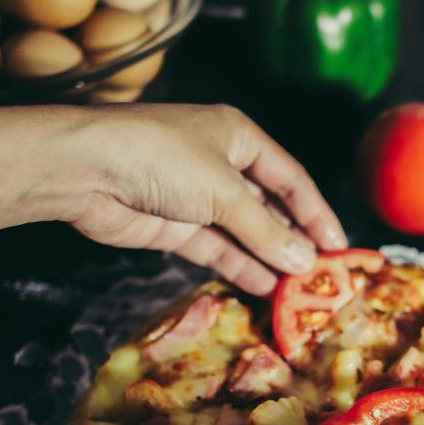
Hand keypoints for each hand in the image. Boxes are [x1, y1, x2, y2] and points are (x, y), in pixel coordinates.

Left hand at [62, 104, 345, 294]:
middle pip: (268, 207)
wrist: (85, 169)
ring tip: (296, 288)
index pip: (291, 178)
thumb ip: (266, 231)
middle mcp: (219, 163)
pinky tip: (264, 286)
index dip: (316, 212)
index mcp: (237, 136)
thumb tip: (304, 261)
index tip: (338, 246)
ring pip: (243, 232)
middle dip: (293, 240)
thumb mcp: (223, 191)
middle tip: (320, 274)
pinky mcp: (174, 226)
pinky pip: (217, 249)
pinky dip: (240, 266)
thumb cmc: (160, 157)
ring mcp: (195, 197)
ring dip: (268, 258)